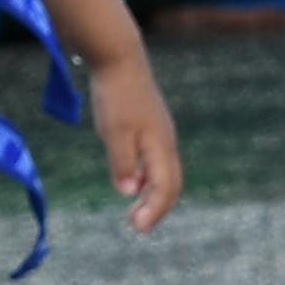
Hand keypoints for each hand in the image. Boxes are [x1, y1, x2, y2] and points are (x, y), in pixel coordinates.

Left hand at [84, 51, 182, 234]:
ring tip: (134, 210)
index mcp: (160, 145)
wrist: (118, 57)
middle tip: (137, 226)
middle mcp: (166, 141)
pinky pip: (156, 160)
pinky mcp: (151, 126)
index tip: (138, 228)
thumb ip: (122, 163)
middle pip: (170, 183)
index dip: (154, 210)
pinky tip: (131, 180)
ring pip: (164, 172)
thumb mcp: (114, 132)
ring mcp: (160, 133)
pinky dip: (148, 178)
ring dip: (152, 194)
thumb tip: (129, 191)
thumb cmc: (116, 94)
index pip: (165, 187)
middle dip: (157, 208)